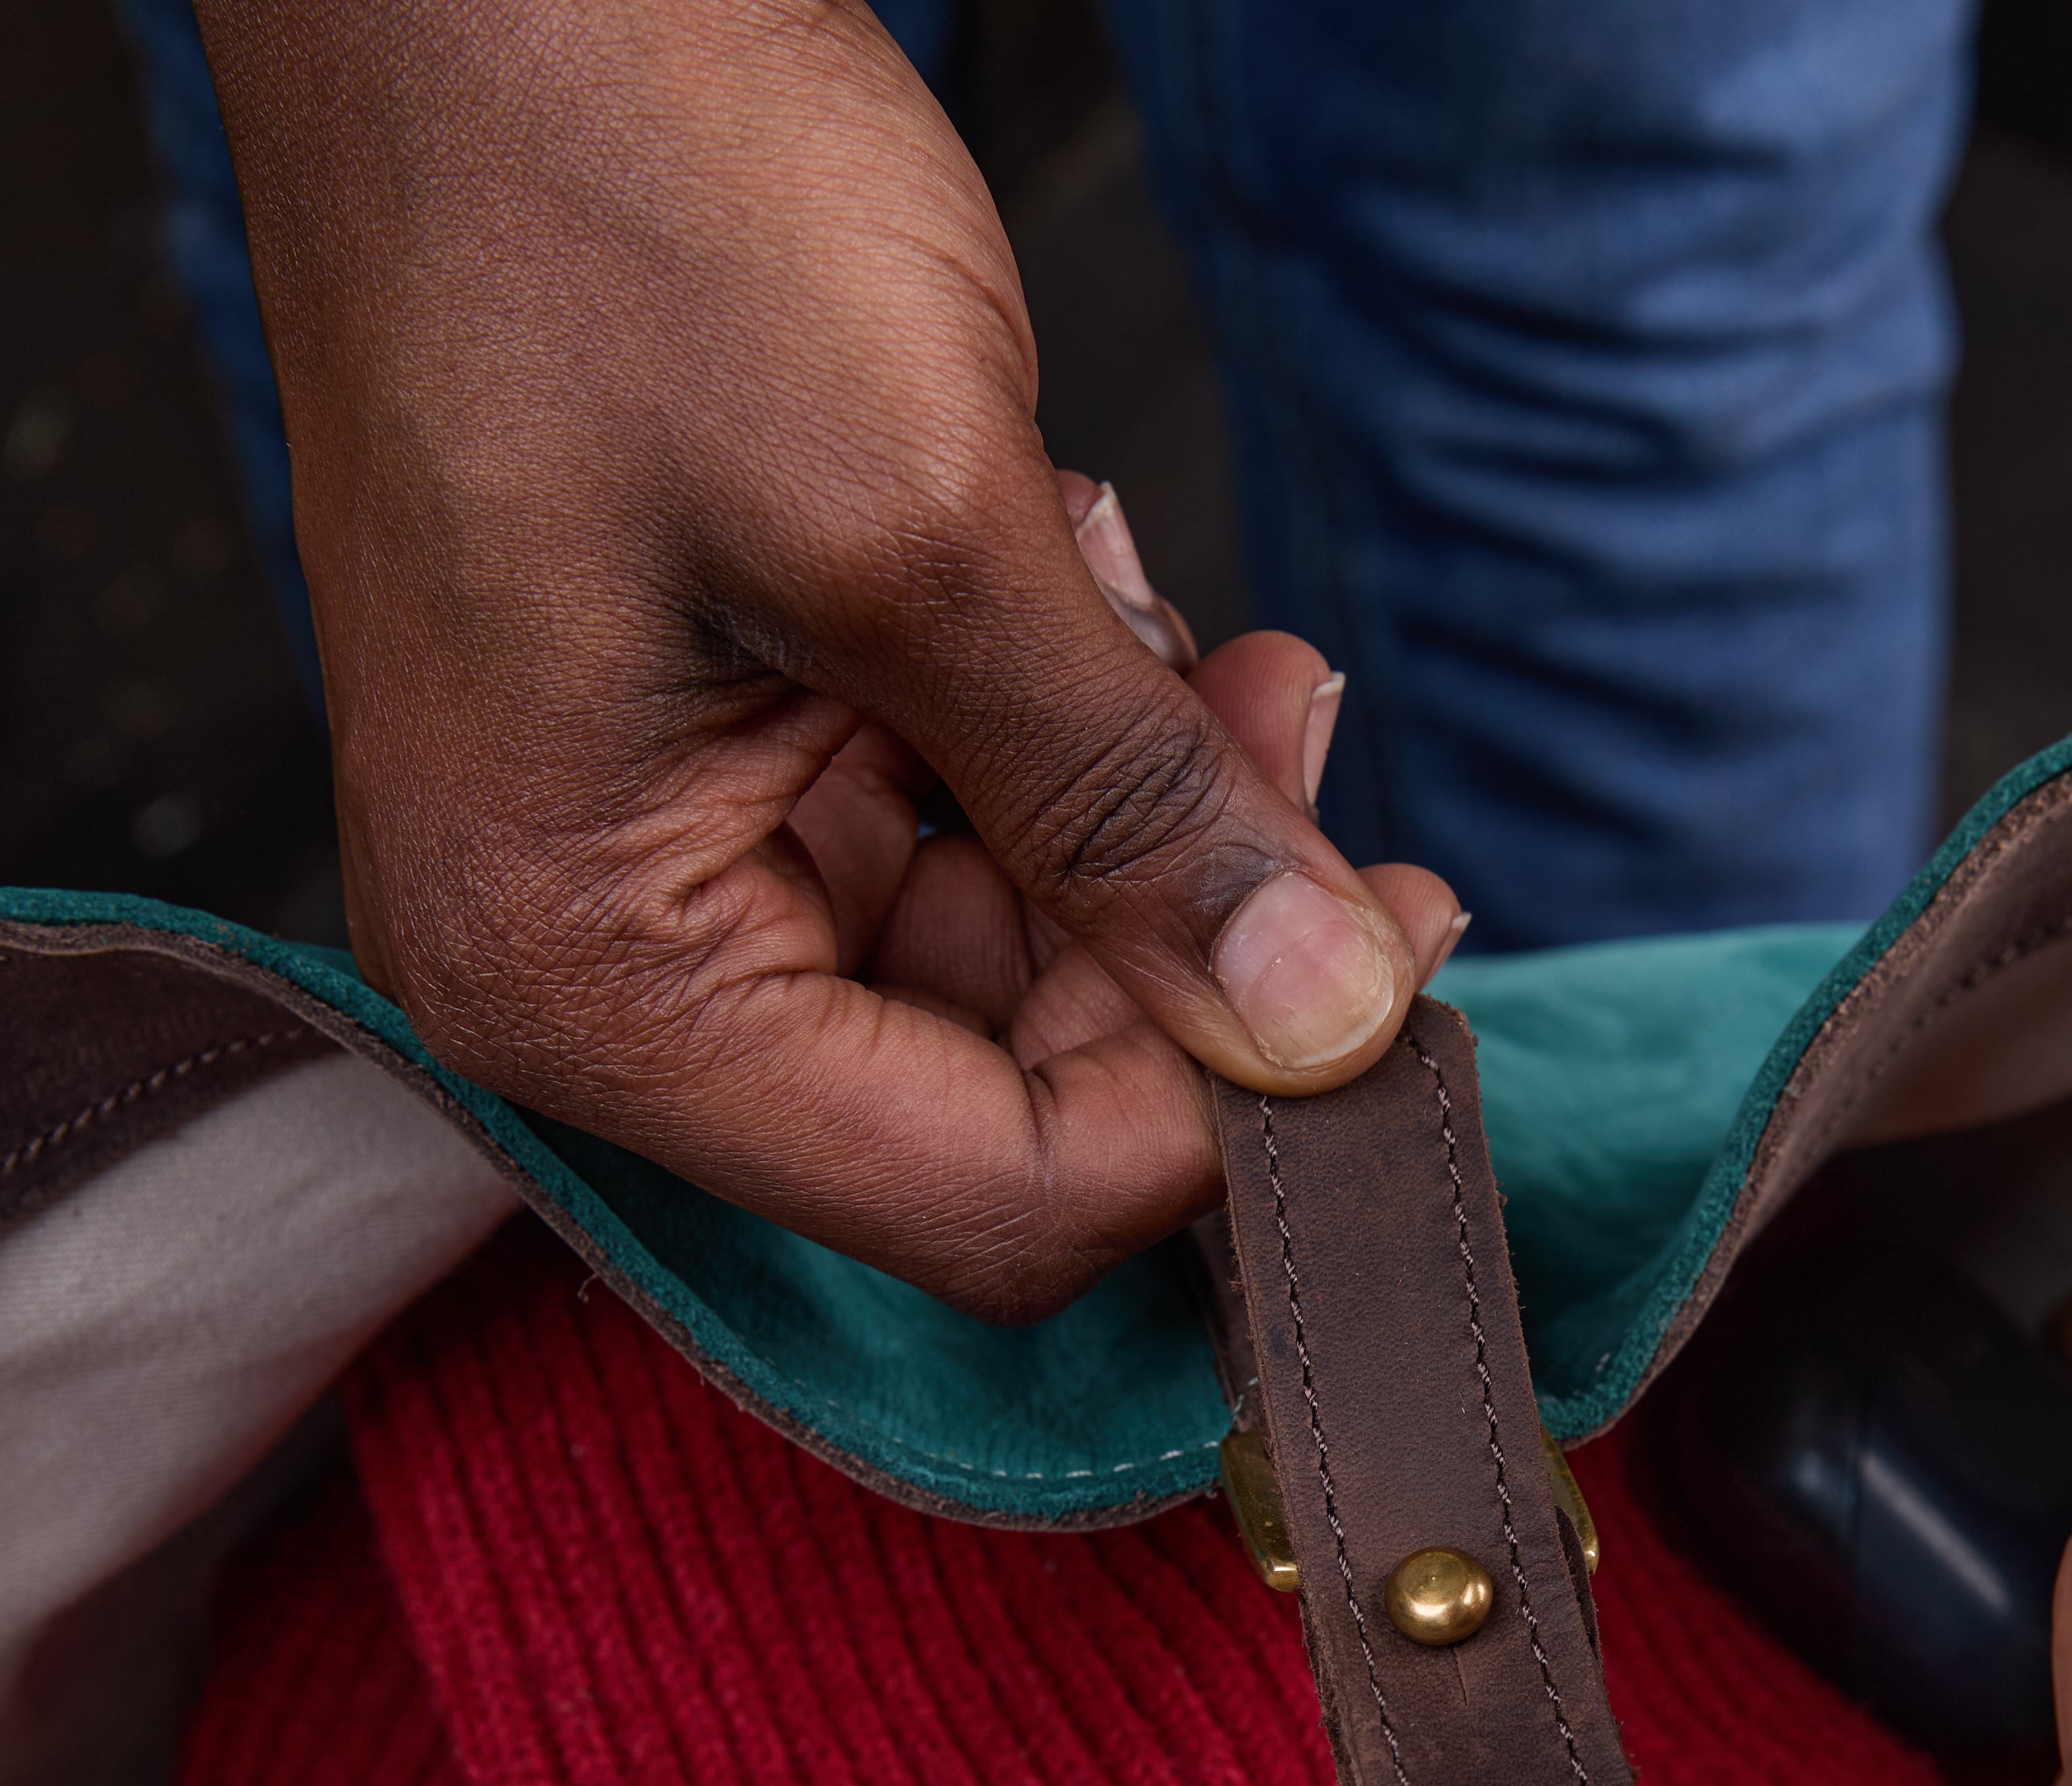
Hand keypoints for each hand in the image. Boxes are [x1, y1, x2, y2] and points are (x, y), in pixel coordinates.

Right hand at [192, 0, 1448, 1317]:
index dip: (1209, 1126)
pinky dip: (1074, 752)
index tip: (1382, 975)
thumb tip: (1326, 1027)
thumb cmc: (606, 189)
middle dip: (1191, 955)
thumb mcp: (919, 526)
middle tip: (1310, 762)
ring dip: (1149, 834)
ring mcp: (669, 868)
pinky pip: (971, 851)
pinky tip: (1084, 592)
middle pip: (1008, 1111)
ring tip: (1202, 647)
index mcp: (578, 976)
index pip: (979, 1200)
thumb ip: (1134, 818)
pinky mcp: (736, 772)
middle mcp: (604, 969)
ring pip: (1018, 981)